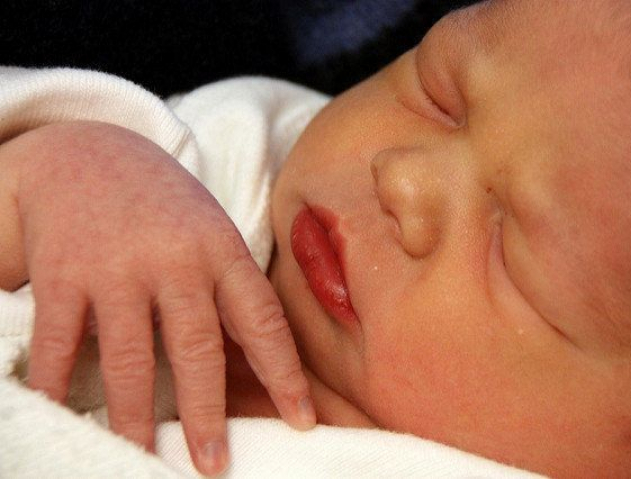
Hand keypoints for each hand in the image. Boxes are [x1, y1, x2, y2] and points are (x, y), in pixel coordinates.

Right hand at [5, 121, 314, 474]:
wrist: (90, 153)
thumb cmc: (165, 207)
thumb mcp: (212, 234)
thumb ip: (233, 291)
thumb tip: (260, 366)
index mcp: (221, 250)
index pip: (263, 320)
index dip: (286, 375)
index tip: (302, 421)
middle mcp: (174, 260)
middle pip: (198, 348)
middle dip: (208, 413)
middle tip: (214, 464)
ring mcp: (117, 267)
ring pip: (130, 358)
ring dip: (136, 417)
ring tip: (142, 459)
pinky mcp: (63, 273)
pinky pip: (61, 343)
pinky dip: (58, 386)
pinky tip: (66, 417)